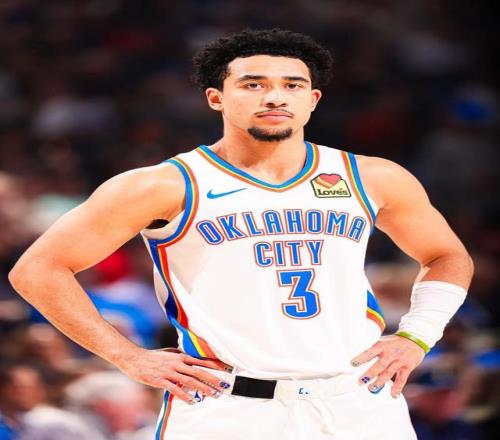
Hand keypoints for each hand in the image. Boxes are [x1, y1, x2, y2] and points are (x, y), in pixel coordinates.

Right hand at [116, 347, 232, 403]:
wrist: (135, 359)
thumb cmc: (153, 356)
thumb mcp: (169, 352)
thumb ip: (181, 356)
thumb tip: (192, 360)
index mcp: (181, 356)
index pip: (202, 361)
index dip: (215, 365)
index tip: (227, 370)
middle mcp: (178, 363)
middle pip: (199, 372)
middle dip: (213, 379)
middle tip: (224, 386)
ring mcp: (170, 372)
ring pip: (191, 381)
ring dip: (203, 388)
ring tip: (214, 395)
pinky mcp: (161, 380)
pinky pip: (176, 389)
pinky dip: (186, 395)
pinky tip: (193, 401)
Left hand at [350, 334, 424, 397]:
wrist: (415, 339)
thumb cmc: (394, 341)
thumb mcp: (383, 341)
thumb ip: (374, 349)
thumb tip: (359, 357)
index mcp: (382, 345)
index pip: (370, 352)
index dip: (362, 357)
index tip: (353, 364)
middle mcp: (390, 353)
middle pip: (379, 365)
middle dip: (370, 374)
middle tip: (361, 381)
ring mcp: (399, 361)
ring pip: (389, 373)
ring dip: (380, 382)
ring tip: (372, 389)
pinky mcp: (407, 367)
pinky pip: (402, 379)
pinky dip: (397, 388)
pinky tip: (393, 395)